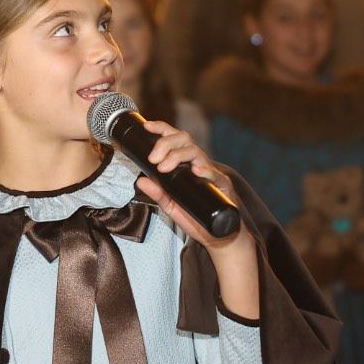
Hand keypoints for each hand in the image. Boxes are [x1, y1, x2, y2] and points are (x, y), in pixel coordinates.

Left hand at [133, 121, 251, 255]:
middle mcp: (198, 164)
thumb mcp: (172, 206)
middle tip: (153, 158)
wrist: (220, 237)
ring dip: (178, 156)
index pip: (175, 139)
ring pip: (196, 152)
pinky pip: (216, 175)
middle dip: (166, 143)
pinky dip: (206, 171)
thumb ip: (158, 193)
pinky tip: (195, 170)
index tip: (148, 127)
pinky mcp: (223, 187)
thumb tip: (140, 180)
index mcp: (186, 165)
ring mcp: (211, 174)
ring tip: (164, 167)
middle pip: (184, 140)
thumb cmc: (197, 219)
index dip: (162, 129)